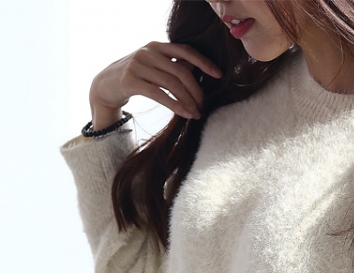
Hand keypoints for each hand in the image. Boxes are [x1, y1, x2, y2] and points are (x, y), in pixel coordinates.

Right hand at [89, 41, 221, 128]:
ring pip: (172, 84)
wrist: (105, 84)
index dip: (204, 62)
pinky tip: (185, 115)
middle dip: (196, 91)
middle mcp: (148, 52)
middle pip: (181, 72)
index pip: (186, 50)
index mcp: (157, 46)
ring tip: (196, 114)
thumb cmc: (136, 77)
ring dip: (188, 102)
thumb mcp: (154, 67)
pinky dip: (175, 106)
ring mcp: (138, 65)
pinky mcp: (131, 81)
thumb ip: (173, 66)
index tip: (218, 75)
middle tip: (203, 106)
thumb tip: (198, 70)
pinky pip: (160, 94)